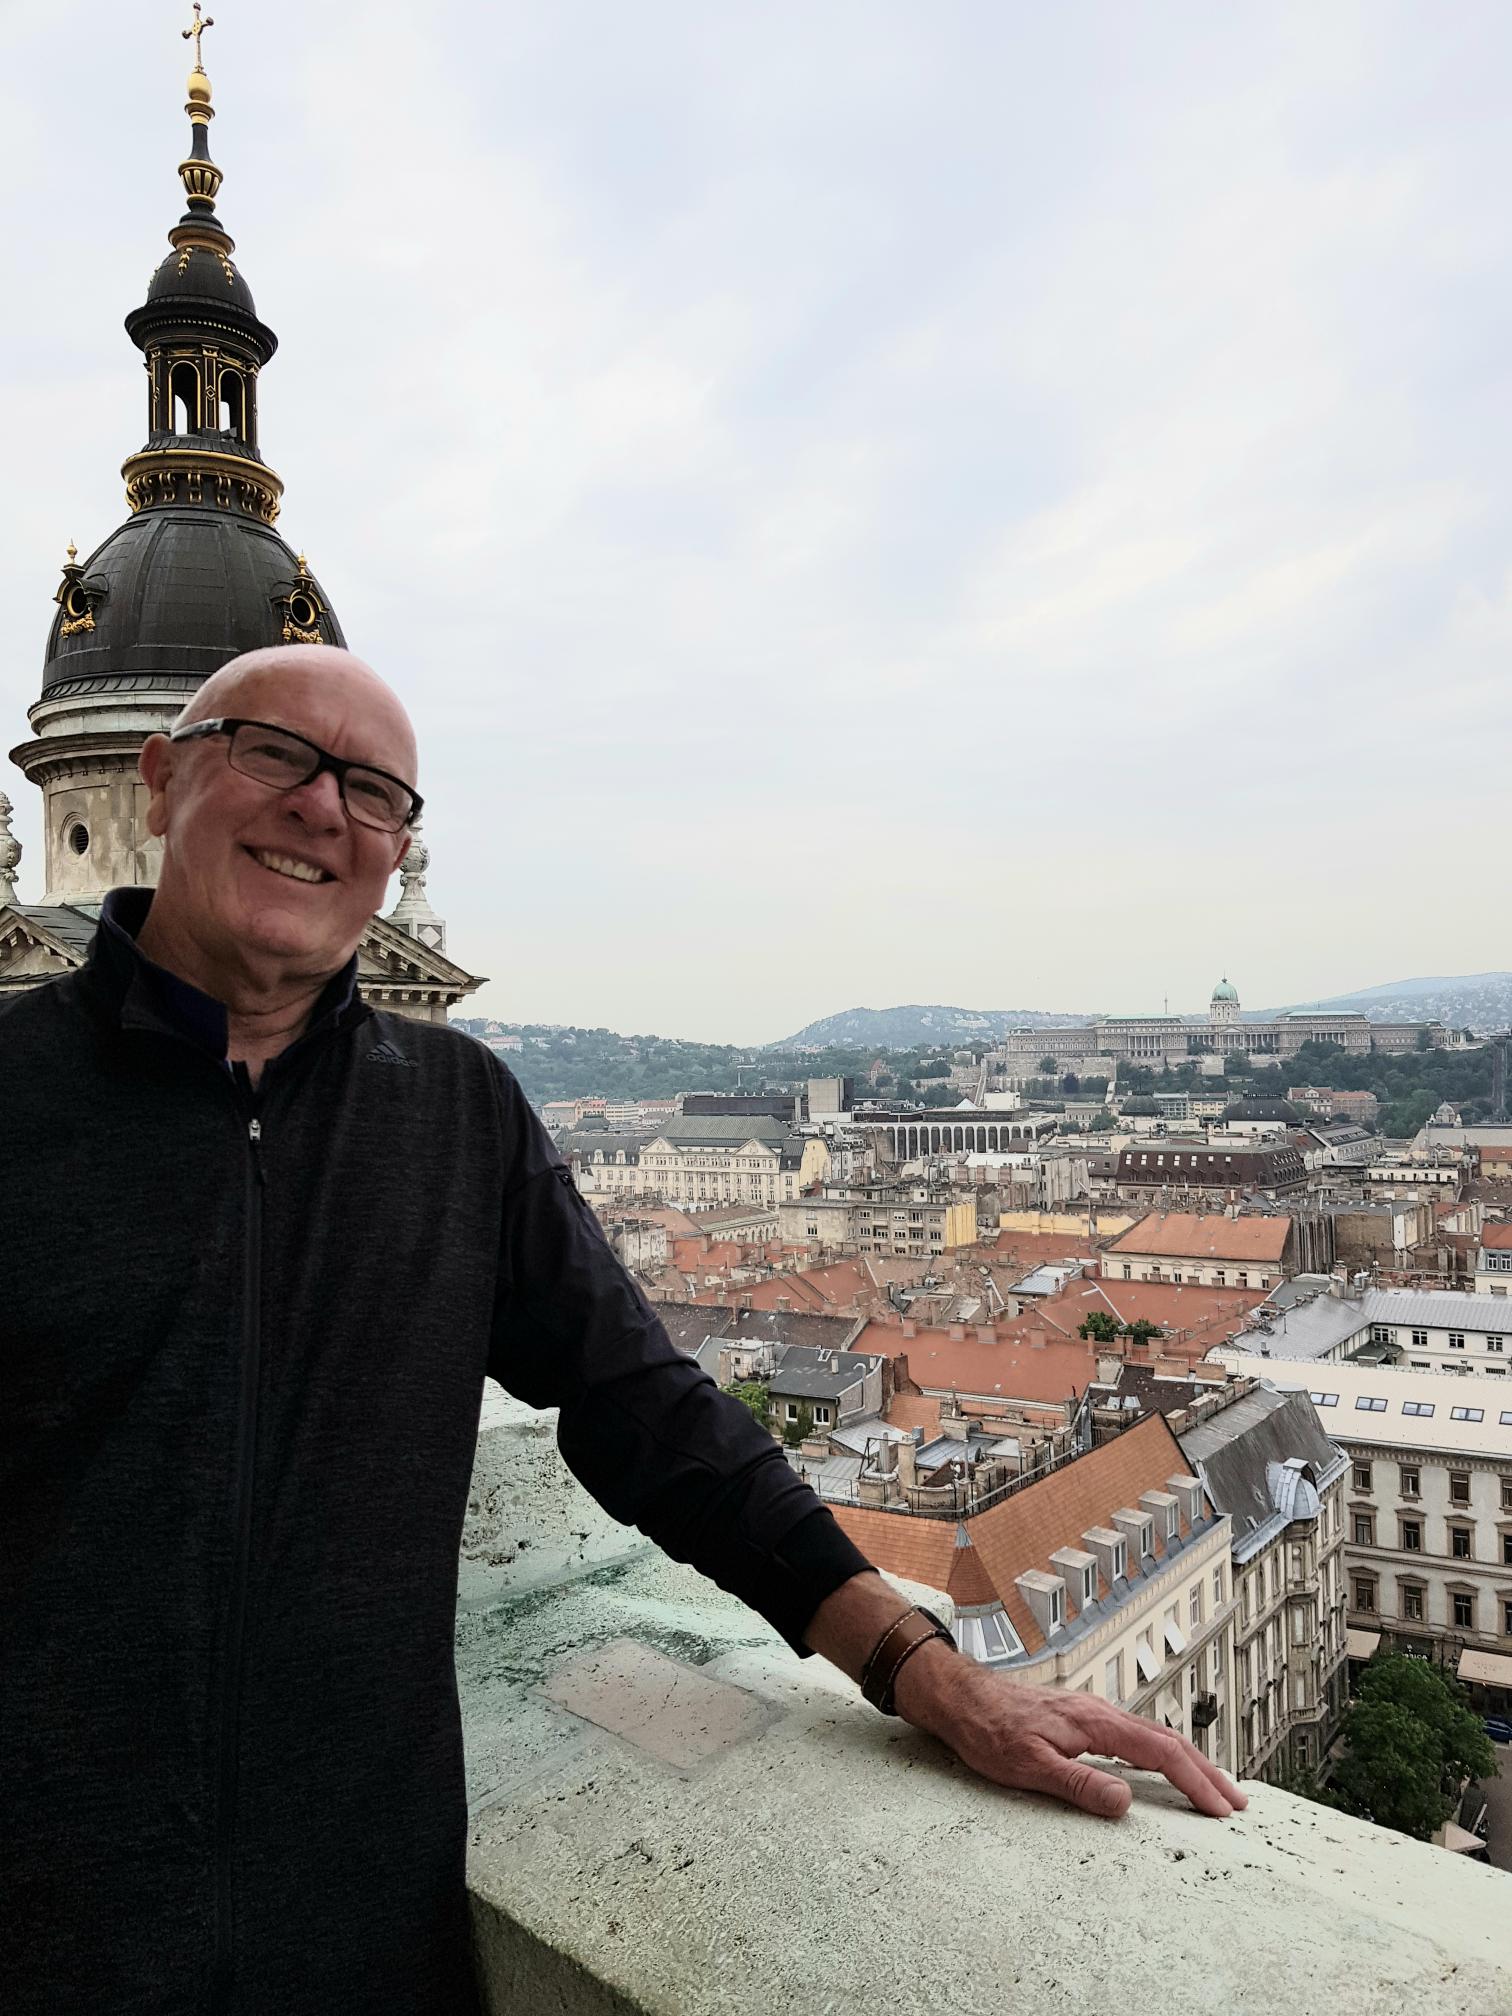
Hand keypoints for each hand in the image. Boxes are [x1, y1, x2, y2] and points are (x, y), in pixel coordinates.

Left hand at [894, 1639, 1246, 1821]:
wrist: (961, 1698)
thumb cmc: (988, 1729)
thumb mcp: (1029, 1765)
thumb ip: (1078, 1784)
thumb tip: (1125, 1803)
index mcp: (1094, 1722)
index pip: (1159, 1752)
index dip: (1194, 1780)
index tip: (1220, 1806)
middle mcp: (1099, 1713)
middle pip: (1166, 1740)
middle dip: (1205, 1771)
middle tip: (1236, 1801)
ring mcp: (1092, 1715)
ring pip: (1153, 1736)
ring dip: (1187, 1762)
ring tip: (1213, 1787)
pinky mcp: (1083, 1721)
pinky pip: (1135, 1736)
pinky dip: (1162, 1754)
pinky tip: (1163, 1766)